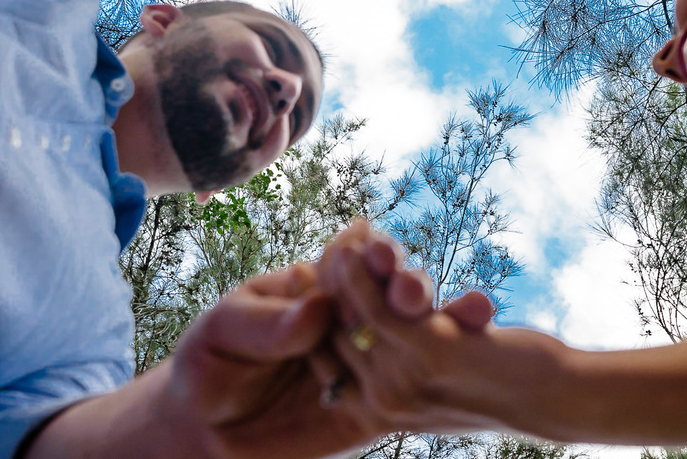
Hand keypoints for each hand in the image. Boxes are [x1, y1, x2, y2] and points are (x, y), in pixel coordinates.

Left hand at [154, 224, 494, 457]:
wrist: (208, 431)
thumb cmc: (208, 366)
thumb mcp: (223, 335)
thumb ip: (266, 324)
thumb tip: (316, 308)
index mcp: (314, 286)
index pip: (351, 262)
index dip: (370, 256)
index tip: (380, 255)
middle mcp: (347, 315)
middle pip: (390, 290)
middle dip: (409, 286)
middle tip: (413, 294)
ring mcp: (365, 359)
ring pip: (414, 331)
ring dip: (446, 315)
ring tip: (474, 314)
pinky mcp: (374, 404)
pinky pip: (411, 384)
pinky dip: (450, 361)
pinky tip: (478, 341)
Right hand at [314, 231, 509, 433]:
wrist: (554, 396)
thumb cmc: (499, 379)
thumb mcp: (437, 376)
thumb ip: (403, 360)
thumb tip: (383, 321)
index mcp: (377, 411)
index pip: (323, 360)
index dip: (315, 316)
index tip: (313, 277)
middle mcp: (381, 401)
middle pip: (327, 336)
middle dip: (324, 288)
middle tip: (326, 251)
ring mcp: (401, 381)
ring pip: (346, 318)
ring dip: (339, 272)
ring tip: (340, 243)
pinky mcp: (428, 353)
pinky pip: (376, 307)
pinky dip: (360, 273)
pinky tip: (357, 245)